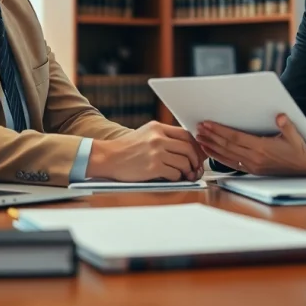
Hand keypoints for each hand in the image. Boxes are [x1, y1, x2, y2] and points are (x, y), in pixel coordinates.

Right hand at [87, 121, 205, 181]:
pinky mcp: (153, 167)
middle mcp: (158, 138)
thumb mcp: (145, 134)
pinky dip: (177, 177)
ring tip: (186, 175)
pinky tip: (173, 178)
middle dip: (196, 160)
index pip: (185, 134)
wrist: (108, 157)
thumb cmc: (126, 148)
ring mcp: (156, 152)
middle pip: (188, 148)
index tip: (198, 153)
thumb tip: (185, 147)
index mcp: (157, 127)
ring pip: (184, 162)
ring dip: (188, 170)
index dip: (195, 145)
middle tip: (195, 167)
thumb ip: (163, 137)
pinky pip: (175, 173)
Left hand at [196, 114, 305, 176]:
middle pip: (227, 146)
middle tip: (197, 127)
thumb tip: (280, 116)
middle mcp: (255, 158)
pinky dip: (218, 157)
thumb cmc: (300, 149)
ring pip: (226, 155)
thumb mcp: (296, 135)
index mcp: (263, 148)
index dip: (219, 131)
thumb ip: (287, 126)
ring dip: (211, 146)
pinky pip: (231, 163)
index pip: (235, 138)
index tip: (207, 123)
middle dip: (211, 136)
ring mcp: (252, 166)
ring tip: (199, 138)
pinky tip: (210, 150)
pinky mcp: (252, 170)